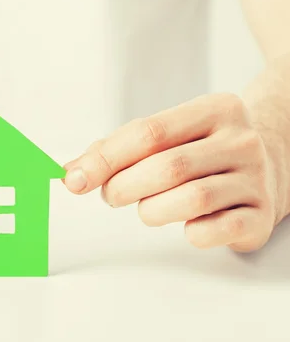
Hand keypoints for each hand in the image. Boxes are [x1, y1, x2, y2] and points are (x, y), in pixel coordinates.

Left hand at [63, 93, 281, 251]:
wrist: (271, 163)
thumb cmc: (202, 149)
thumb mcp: (169, 134)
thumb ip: (119, 148)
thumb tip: (71, 172)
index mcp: (214, 109)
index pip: (148, 132)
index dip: (105, 158)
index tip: (73, 179)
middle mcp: (241, 140)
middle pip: (167, 167)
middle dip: (124, 187)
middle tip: (112, 195)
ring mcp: (256, 178)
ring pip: (190, 199)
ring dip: (151, 210)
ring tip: (146, 208)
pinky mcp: (261, 215)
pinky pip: (212, 231)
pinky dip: (187, 232)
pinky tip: (184, 223)